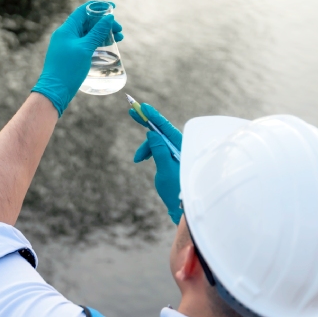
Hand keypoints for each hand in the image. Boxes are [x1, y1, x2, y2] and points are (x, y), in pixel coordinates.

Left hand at [32, 1, 123, 116]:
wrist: (55, 91)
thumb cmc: (68, 69)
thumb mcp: (85, 48)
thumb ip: (97, 32)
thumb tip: (109, 18)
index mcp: (67, 29)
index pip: (83, 11)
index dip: (99, 6)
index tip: (113, 7)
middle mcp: (66, 35)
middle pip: (88, 22)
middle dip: (105, 23)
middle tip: (120, 30)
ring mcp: (68, 45)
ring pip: (88, 34)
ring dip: (103, 33)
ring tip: (119, 38)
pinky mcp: (71, 55)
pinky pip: (86, 44)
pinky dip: (97, 42)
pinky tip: (108, 46)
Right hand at [129, 103, 182, 223]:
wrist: (184, 210)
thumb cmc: (177, 192)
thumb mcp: (165, 170)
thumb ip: (159, 150)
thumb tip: (153, 133)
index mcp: (183, 149)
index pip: (167, 127)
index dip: (154, 116)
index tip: (143, 106)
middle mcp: (182, 148)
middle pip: (163, 131)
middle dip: (147, 126)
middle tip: (132, 113)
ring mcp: (179, 154)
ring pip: (159, 142)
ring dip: (146, 147)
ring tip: (137, 159)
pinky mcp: (175, 160)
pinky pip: (161, 149)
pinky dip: (150, 152)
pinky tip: (142, 159)